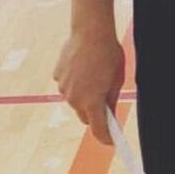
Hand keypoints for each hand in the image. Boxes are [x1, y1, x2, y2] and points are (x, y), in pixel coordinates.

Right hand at [53, 29, 123, 144]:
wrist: (91, 31)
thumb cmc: (108, 53)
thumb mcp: (117, 78)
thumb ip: (111, 99)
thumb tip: (109, 113)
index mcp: (92, 101)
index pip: (98, 129)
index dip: (106, 137)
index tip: (112, 141)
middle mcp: (75, 99)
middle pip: (85, 116)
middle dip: (95, 112)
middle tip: (104, 102)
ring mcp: (64, 88)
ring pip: (75, 100)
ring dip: (84, 96)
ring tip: (94, 78)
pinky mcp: (57, 77)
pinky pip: (68, 86)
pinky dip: (75, 83)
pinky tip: (83, 68)